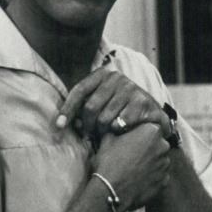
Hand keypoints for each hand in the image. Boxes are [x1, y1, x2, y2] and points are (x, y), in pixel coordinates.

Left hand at [56, 69, 170, 140]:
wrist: (152, 115)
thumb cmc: (120, 110)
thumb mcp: (101, 103)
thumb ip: (83, 108)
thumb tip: (62, 123)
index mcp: (103, 74)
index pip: (79, 90)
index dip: (67, 109)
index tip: (59, 126)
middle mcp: (117, 77)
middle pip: (91, 107)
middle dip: (87, 126)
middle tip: (89, 136)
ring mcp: (131, 88)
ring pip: (105, 118)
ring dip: (102, 131)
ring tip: (105, 135)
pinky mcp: (143, 101)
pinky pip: (120, 123)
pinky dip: (117, 131)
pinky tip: (121, 131)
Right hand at [92, 126, 170, 210]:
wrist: (111, 190)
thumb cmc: (109, 162)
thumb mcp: (108, 138)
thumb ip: (118, 130)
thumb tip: (118, 128)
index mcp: (152, 131)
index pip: (151, 127)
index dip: (140, 133)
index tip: (131, 139)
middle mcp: (163, 146)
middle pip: (157, 143)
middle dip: (147, 147)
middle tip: (131, 154)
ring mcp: (165, 164)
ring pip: (159, 159)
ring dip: (150, 162)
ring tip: (133, 168)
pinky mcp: (165, 180)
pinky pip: (159, 175)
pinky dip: (151, 176)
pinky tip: (138, 179)